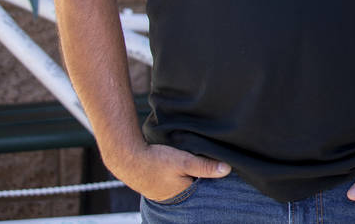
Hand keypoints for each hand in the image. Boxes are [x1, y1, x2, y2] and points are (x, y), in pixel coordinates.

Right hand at [108, 142, 229, 201]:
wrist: (126, 157)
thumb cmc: (155, 160)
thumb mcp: (184, 162)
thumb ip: (205, 167)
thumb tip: (227, 170)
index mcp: (182, 195)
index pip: (204, 187)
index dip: (210, 176)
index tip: (217, 166)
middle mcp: (173, 197)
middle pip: (193, 184)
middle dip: (198, 176)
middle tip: (202, 161)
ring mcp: (162, 192)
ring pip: (182, 181)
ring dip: (186, 173)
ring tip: (188, 162)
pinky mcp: (155, 184)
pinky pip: (171, 180)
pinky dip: (176, 173)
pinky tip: (175, 165)